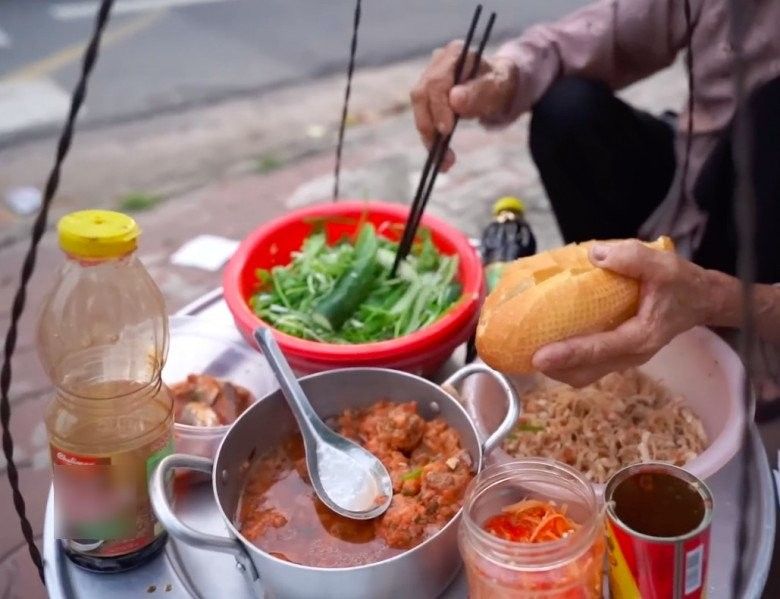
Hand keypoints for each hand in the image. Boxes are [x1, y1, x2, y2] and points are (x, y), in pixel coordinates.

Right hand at [410, 40, 517, 171]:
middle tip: (443, 154)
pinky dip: (431, 140)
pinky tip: (442, 159)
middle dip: (430, 127)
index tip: (447, 131)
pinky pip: (423, 119)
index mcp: (455, 54)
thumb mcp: (498, 90)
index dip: (438, 107)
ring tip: (445, 162)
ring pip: (419, 110)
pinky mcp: (427, 97)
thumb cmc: (500, 86)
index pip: (436, 82)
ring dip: (429, 138)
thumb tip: (454, 99)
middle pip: (421, 95)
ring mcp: (428, 79)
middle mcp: (436, 63)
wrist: (498, 89)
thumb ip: (479, 92)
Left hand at [531, 240, 711, 386]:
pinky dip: (568, 360)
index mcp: (641, 337)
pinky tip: (549, 342)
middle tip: (524, 356)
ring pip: (586, 374)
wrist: (701, 300)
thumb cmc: (683, 284)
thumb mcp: (664, 265)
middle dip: (555, 370)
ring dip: (559, 369)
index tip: (540, 357)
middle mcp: (631, 354)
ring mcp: (624, 357)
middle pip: (587, 373)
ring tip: (529, 353)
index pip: (600, 349)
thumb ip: (632, 258)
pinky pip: (590, 364)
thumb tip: (594, 254)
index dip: (569, 354)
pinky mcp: (619, 352)